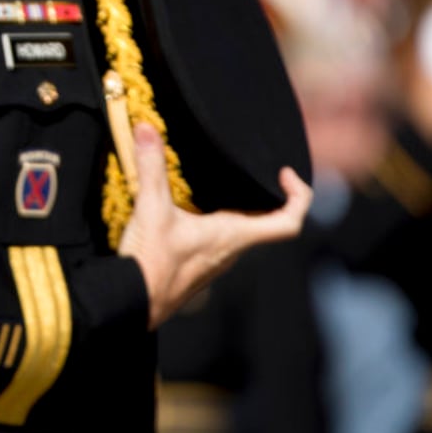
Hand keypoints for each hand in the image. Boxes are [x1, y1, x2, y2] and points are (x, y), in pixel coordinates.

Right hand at [118, 122, 312, 329]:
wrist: (132, 304)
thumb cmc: (152, 265)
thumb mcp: (151, 208)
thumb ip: (151, 166)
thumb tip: (147, 128)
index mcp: (233, 235)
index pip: (288, 222)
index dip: (299, 196)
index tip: (285, 174)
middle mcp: (231, 250)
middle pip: (266, 223)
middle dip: (265, 194)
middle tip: (253, 169)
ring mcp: (215, 260)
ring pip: (241, 230)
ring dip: (239, 207)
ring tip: (221, 182)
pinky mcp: (197, 264)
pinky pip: (218, 238)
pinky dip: (215, 218)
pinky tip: (189, 208)